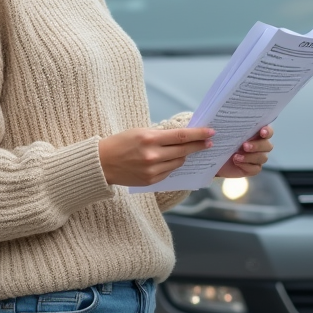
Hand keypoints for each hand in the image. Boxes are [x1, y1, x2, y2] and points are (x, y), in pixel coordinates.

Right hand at [99, 126, 215, 186]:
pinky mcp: (151, 181)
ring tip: (187, 150)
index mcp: (150, 139)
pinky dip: (172, 164)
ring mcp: (152, 170)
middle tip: (209, 142)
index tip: (211, 131)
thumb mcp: (140, 132)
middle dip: (199, 146)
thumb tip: (182, 136)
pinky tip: (171, 159)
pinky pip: (169, 171)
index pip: (181, 136)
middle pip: (184, 150)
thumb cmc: (120, 143)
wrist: (102, 163)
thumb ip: (160, 134)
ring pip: (178, 162)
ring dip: (185, 156)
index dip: (198, 134)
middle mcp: (153, 156)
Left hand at [216, 126, 273, 178]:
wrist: (215, 158)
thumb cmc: (221, 142)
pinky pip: (256, 168)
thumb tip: (222, 123)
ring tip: (236, 156)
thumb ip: (227, 127)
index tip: (261, 132)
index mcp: (256, 133)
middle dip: (257, 145)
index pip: (268, 131)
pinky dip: (247, 165)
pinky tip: (237, 162)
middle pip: (267, 145)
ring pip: (263, 157)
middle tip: (244, 146)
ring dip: (250, 156)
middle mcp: (260, 145)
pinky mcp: (253, 168)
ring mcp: (257, 157)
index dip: (267, 131)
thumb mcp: (224, 134)